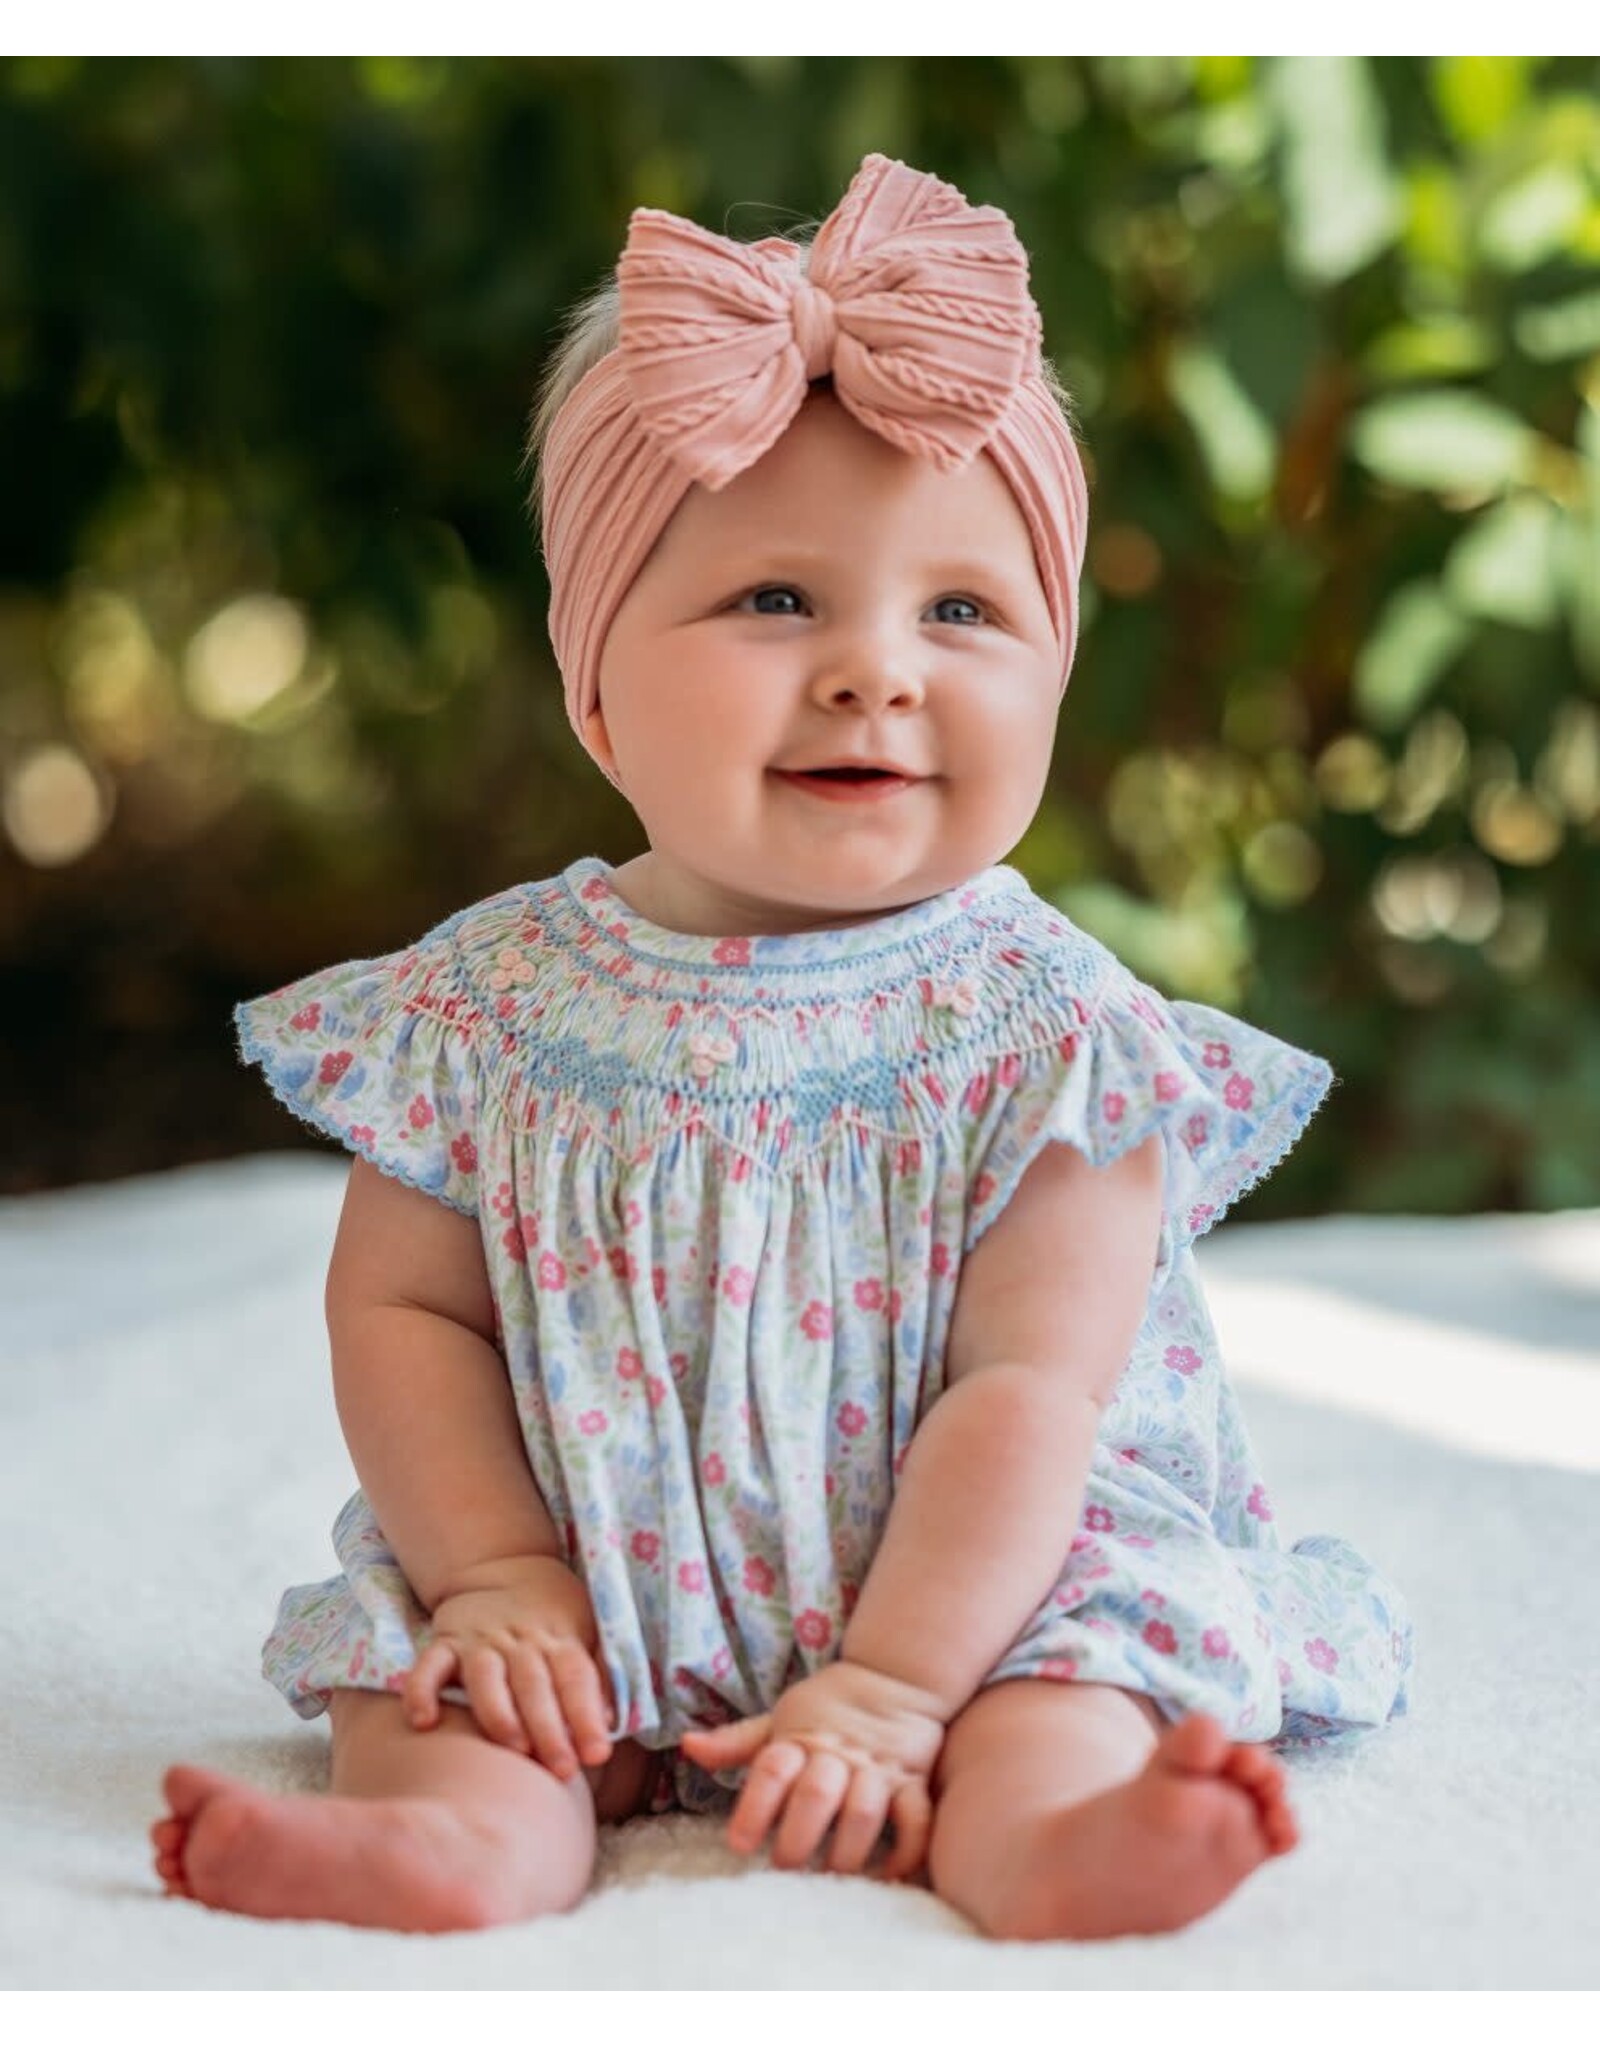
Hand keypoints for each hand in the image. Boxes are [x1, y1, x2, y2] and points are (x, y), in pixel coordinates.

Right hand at [404, 1554, 614, 1780]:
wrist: (504, 1568)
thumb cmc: (554, 1614)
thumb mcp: (588, 1630)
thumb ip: (598, 1675)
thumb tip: (614, 1722)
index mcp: (559, 1637)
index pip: (576, 1678)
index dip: (588, 1716)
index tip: (598, 1754)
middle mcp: (519, 1640)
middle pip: (534, 1685)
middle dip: (549, 1728)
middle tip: (562, 1769)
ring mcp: (479, 1642)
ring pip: (486, 1678)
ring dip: (499, 1714)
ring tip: (514, 1747)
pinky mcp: (445, 1643)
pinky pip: (428, 1667)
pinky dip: (421, 1691)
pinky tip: (423, 1722)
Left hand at [679, 1659, 945, 1880]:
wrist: (895, 1675)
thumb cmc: (828, 1706)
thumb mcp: (779, 1718)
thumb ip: (737, 1741)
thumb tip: (687, 1744)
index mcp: (800, 1738)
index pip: (772, 1769)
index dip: (753, 1808)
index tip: (738, 1846)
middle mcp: (839, 1754)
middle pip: (817, 1794)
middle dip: (798, 1837)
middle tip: (784, 1870)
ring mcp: (879, 1768)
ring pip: (865, 1812)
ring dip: (847, 1851)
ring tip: (831, 1879)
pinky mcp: (913, 1781)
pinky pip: (916, 1818)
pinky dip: (908, 1850)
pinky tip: (889, 1876)